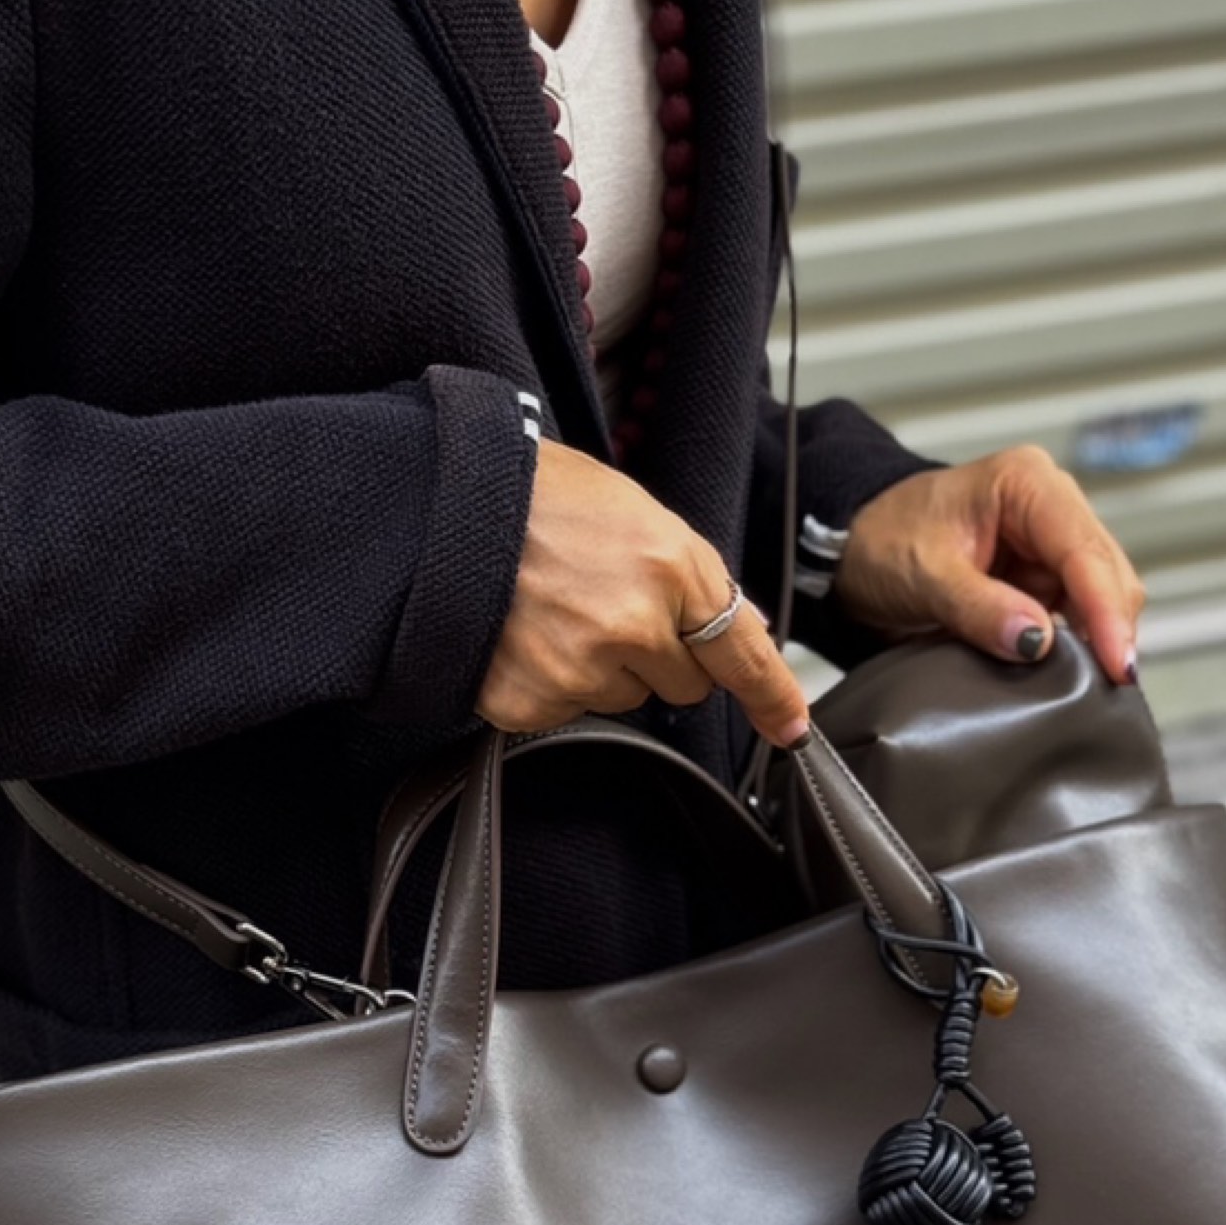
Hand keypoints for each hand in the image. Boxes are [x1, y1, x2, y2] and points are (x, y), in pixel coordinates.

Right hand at [475, 439, 810, 746]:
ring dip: (602, 669)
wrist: (436, 506)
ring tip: (554, 611)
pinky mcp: (532, 702)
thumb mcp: (633, 511)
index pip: (743, 653)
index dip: (772, 697)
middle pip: (684, 685)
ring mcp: (580, 670)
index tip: (789, 729)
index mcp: (670, 567)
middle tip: (606, 605)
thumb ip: (692, 572)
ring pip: (623, 698)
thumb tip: (745, 625)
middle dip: (660, 656)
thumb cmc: (535, 494)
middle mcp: (633, 625)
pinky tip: (524, 636)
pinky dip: (549, 683)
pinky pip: (565, 712)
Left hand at [837, 446, 1146, 685]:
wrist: (853, 550)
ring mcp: (1049, 542)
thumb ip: (979, 608)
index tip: (1117, 662)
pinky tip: (1067, 673)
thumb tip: (1038, 641)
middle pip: (1107, 572)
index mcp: (1026, 483)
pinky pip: (1075, 613)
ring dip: (1094, 639)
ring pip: (1100, 596)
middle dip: (1110, 628)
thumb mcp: (923, 575)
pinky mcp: (1042, 576)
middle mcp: (1050, 506)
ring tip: (1088, 686)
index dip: (1106, 610)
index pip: (1084, 551)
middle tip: (1109, 687)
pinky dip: (1075, 643)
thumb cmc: (880, 541)